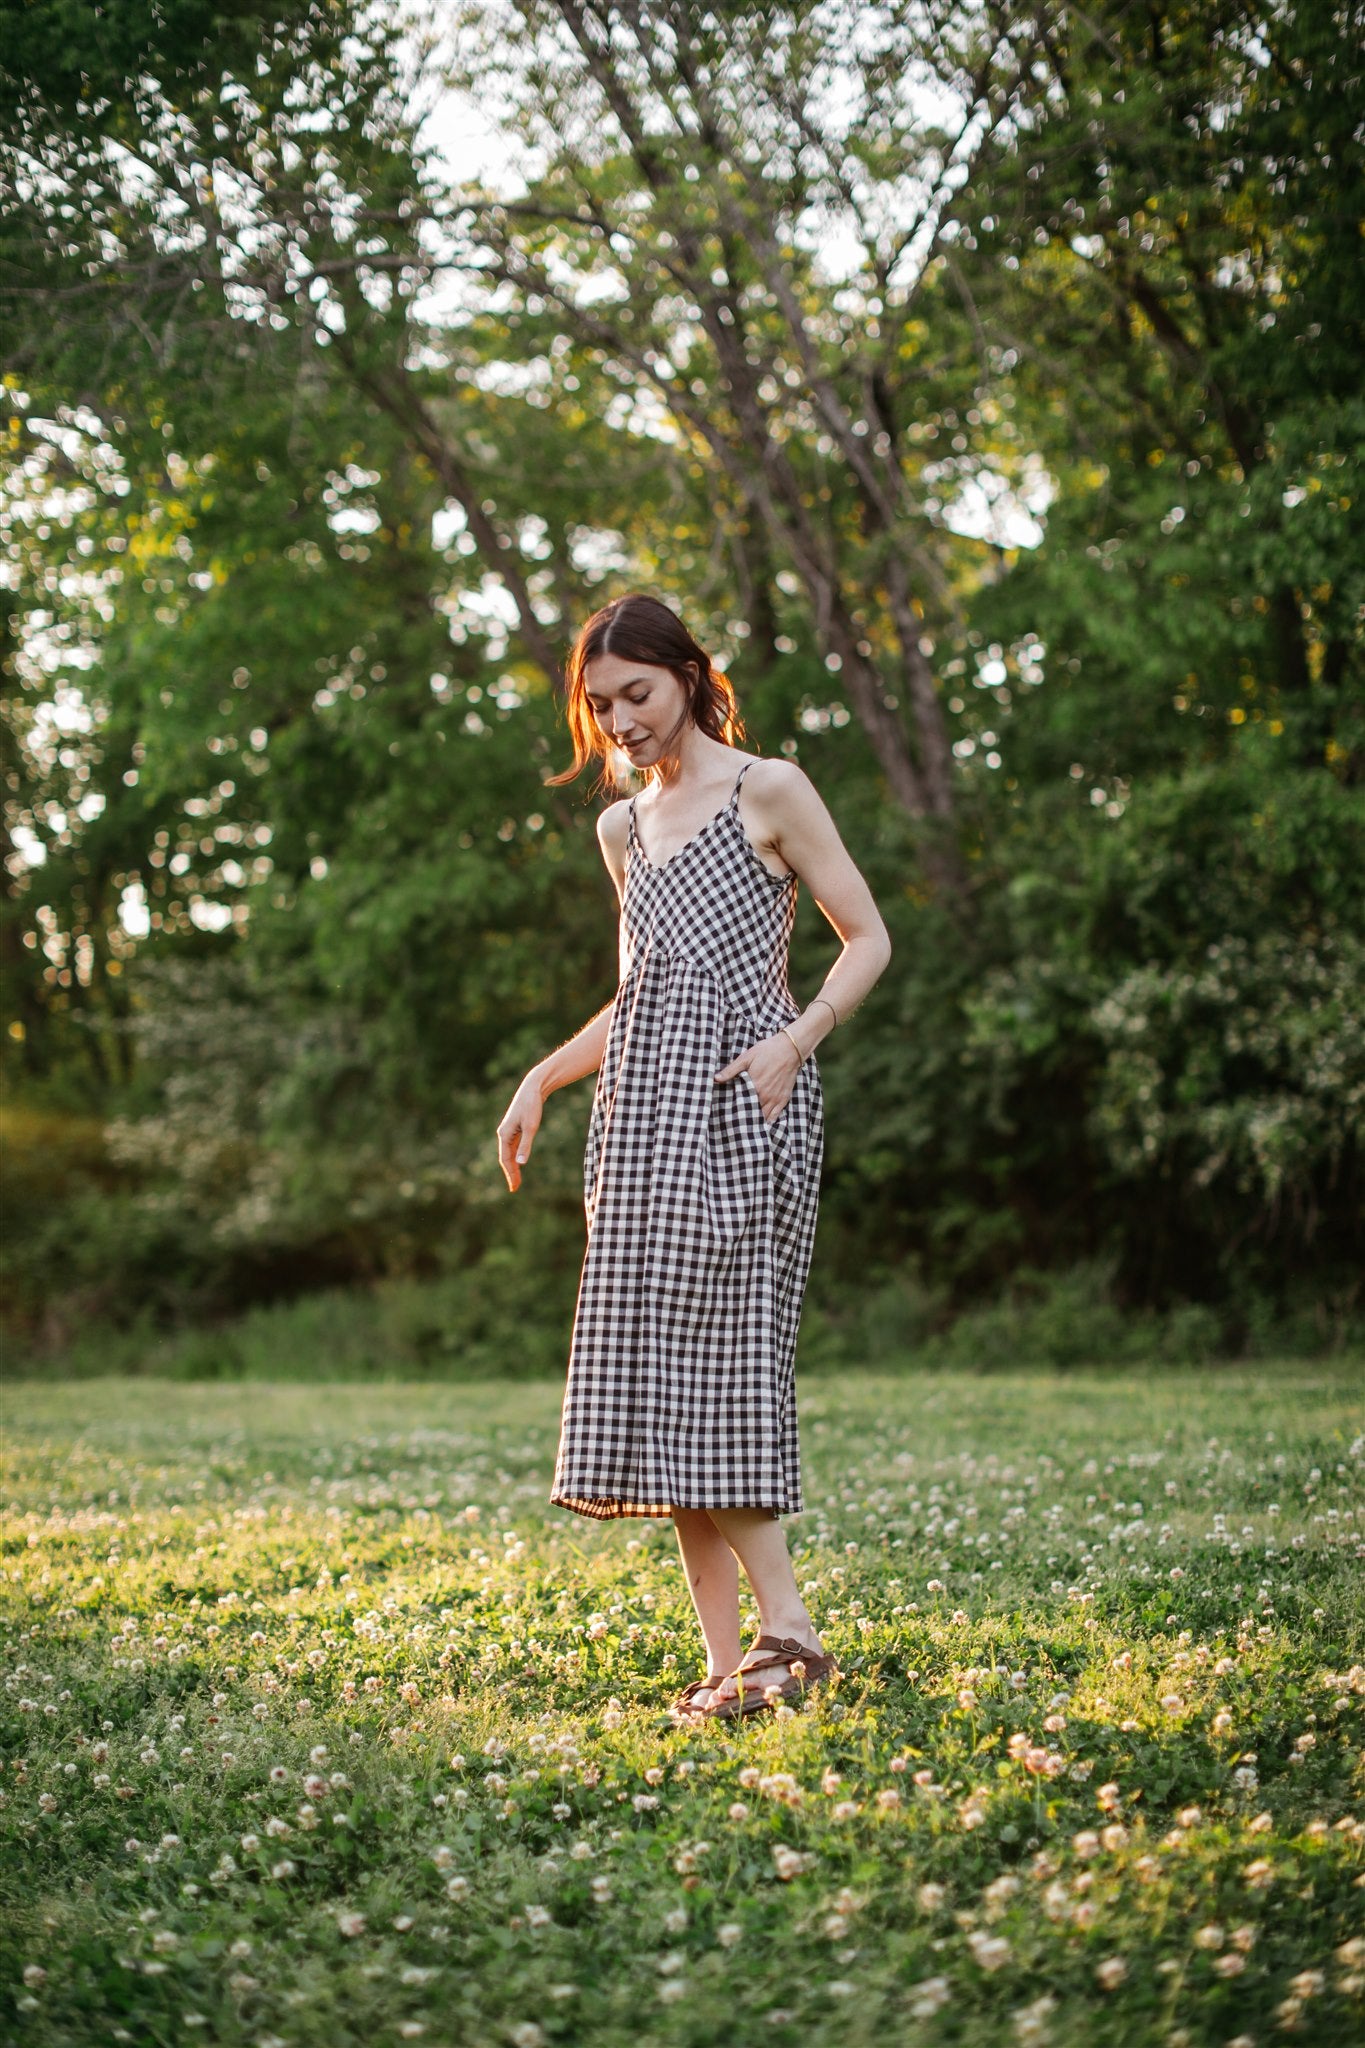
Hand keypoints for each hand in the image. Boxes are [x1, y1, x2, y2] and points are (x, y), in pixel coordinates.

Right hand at [497, 1070, 545, 1191]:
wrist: (532, 1089)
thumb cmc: (532, 1107)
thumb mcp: (531, 1127)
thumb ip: (526, 1145)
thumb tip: (521, 1163)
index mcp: (504, 1134)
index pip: (505, 1159)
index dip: (510, 1174)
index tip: (514, 1187)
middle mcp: (503, 1134)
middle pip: (505, 1158)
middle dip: (510, 1173)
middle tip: (515, 1188)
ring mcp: (508, 1131)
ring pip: (509, 1153)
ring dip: (513, 1166)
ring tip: (517, 1180)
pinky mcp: (514, 1128)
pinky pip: (513, 1147)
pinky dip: (515, 1157)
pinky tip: (519, 1163)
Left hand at [714, 1032, 800, 1123]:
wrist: (790, 1049)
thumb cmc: (767, 1051)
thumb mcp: (746, 1057)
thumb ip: (731, 1070)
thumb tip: (716, 1079)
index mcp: (754, 1086)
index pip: (740, 1104)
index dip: (733, 1109)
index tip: (726, 1112)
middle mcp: (765, 1096)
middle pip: (751, 1112)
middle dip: (743, 1116)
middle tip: (734, 1121)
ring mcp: (775, 1099)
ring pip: (763, 1116)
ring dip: (755, 1120)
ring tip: (746, 1124)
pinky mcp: (784, 1099)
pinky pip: (775, 1115)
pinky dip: (768, 1121)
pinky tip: (762, 1124)